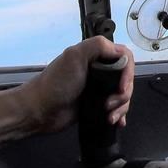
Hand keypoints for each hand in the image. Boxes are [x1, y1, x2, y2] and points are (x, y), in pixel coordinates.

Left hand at [18, 36, 134, 134]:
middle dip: (124, 94)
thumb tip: (120, 52)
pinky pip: (116, 109)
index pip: (125, 58)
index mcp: (96, 56)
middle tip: (110, 104)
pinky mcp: (96, 106)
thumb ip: (98, 46)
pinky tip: (116, 122)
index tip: (121, 87)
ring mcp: (99, 89)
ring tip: (109, 117)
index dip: (128, 73)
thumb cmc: (55, 83)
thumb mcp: (75, 56)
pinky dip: (119, 115)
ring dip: (121, 108)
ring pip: (123, 96)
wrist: (39, 111)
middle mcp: (100, 71)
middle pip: (127, 79)